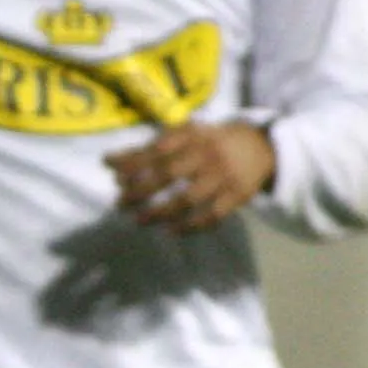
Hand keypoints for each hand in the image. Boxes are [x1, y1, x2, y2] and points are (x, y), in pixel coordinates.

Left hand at [106, 120, 275, 233]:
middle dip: (141, 190)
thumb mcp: (181, 136)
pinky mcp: (238, 195)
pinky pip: (213, 215)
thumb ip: (146, 148)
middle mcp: (208, 154)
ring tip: (138, 221)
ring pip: (189, 198)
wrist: (259, 145)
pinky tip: (171, 231)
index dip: (134, 164)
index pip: (158, 150)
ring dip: (161, 212)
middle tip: (120, 204)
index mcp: (192, 136)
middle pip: (170, 174)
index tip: (115, 178)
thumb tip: (107, 162)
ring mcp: (224, 176)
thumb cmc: (206, 142)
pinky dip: (191, 226)